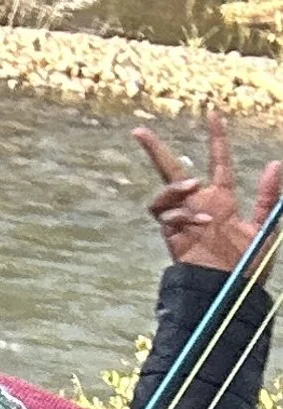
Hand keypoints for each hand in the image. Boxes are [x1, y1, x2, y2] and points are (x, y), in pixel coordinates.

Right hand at [136, 108, 282, 274]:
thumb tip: (274, 163)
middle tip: (139, 132)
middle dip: (155, 151)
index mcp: (223, 199)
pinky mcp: (173, 238)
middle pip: (172, 171)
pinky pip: (166, 219)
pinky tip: (201, 222)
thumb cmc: (248, 266)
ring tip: (193, 185)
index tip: (214, 114)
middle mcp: (199, 206)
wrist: (230, 295)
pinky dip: (182, 215)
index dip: (216, 137)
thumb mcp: (266, 228)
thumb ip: (270, 197)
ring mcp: (183, 222)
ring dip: (175, 186)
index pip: (218, 161)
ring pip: (164, 194)